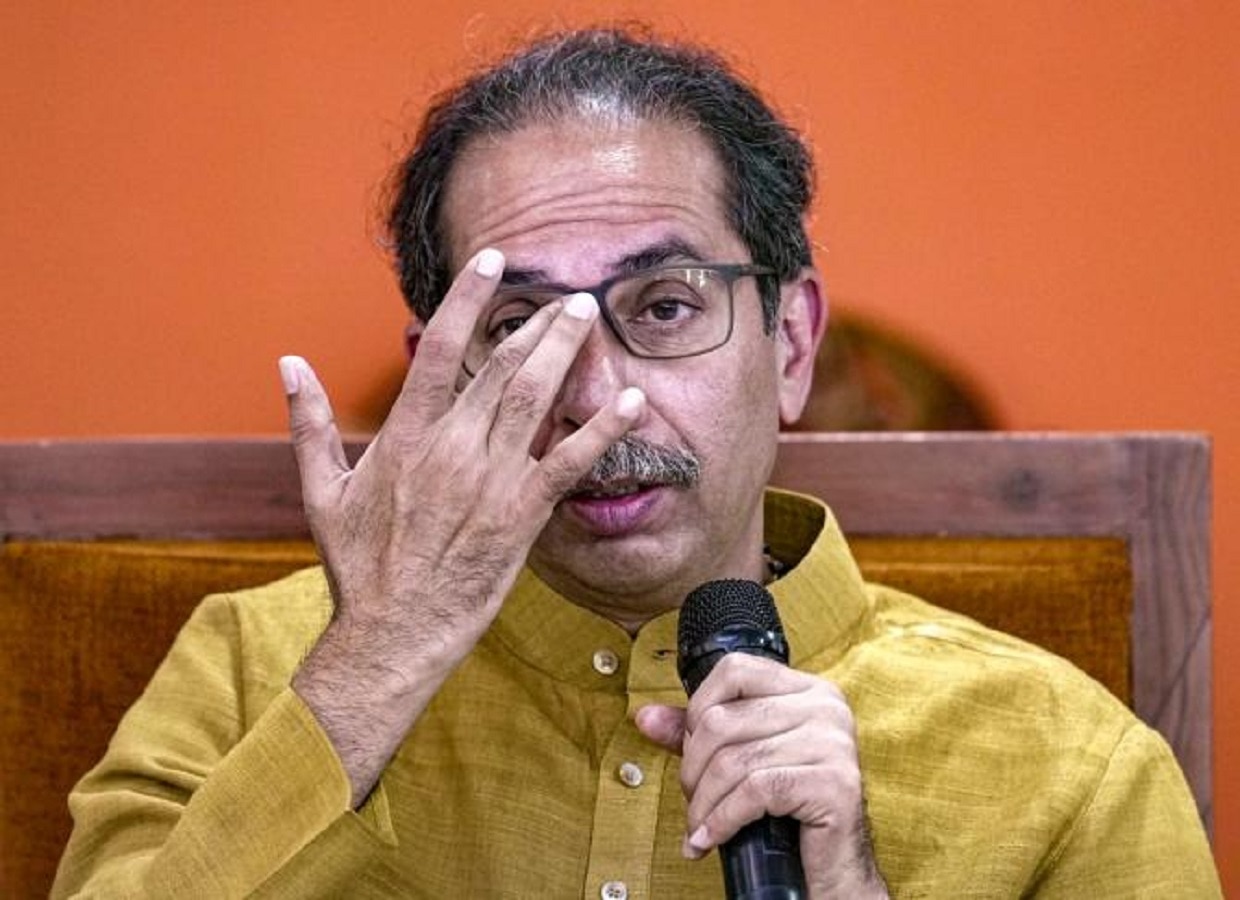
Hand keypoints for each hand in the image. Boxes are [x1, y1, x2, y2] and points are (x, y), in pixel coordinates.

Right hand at [282, 248, 643, 804]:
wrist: (391, 631)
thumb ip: (309, 422)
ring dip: (565, 355)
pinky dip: (602, 430)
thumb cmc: (358, 565)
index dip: (468, 300)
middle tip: (568, 294)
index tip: (493, 263)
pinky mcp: (521, 516)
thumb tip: (288, 364)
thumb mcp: (321, 490)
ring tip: (589, 317)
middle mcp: (452, 449)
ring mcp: (490, 481)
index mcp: (405, 436)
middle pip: (501, 368)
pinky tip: (632, 401)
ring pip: (535, 401)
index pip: (439, 349)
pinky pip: (569, 463)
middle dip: (537, 324)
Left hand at [636, 654, 887, 898]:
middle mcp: (826, 707)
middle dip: (693, 768)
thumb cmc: (788, 808)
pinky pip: (755, 792)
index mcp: (807, 689)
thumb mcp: (742, 759)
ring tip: (697, 827)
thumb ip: (698, 732)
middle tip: (692, 799)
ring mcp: (834, 743)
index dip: (698, 707)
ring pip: (735, 761)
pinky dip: (722, 820)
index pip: (735, 669)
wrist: (835, 866)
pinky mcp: (835, 784)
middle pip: (724, 720)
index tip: (689, 748)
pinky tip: (710, 839)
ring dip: (703, 803)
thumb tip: (645, 717)